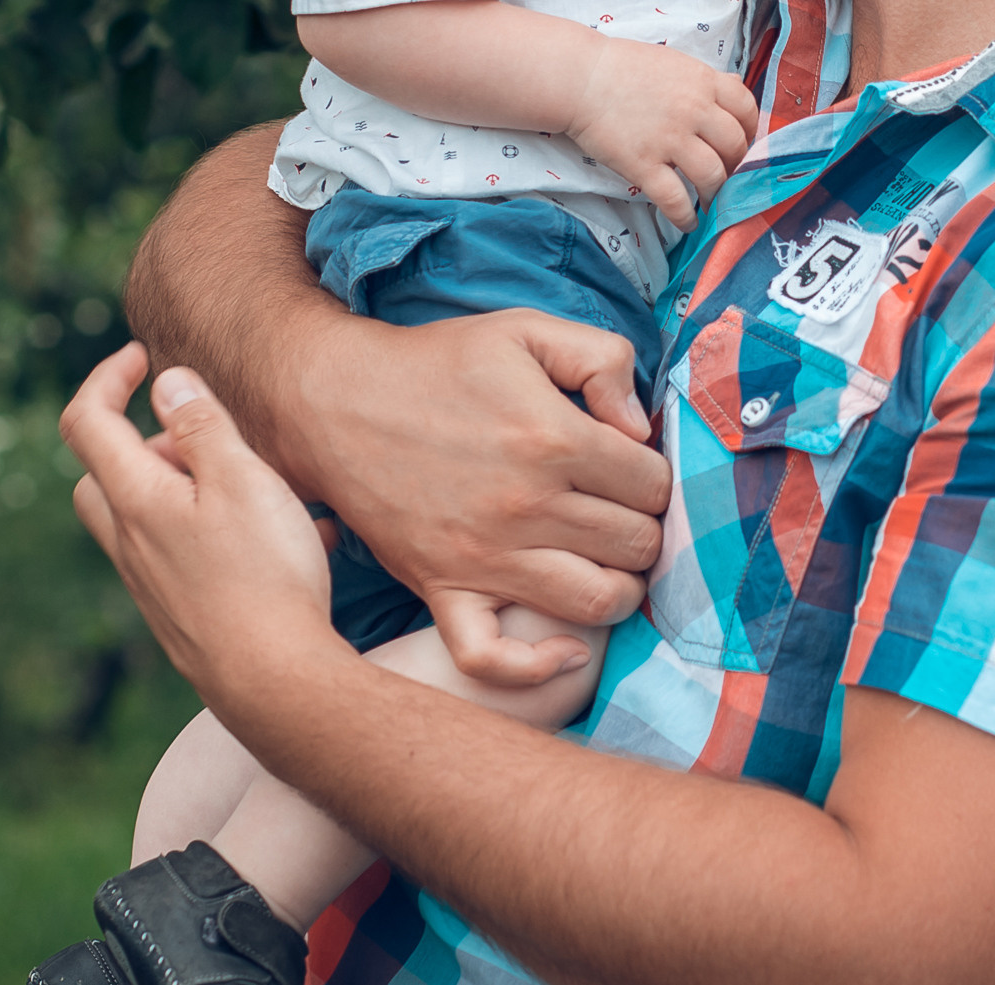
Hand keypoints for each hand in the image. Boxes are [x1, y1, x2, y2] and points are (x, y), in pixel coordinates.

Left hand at [60, 344, 346, 720]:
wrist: (275, 683)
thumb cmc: (264, 574)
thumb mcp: (241, 479)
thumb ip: (201, 425)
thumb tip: (165, 381)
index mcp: (137, 499)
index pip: (86, 422)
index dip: (107, 377)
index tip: (145, 355)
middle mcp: (130, 543)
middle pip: (103, 476)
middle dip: (143, 440)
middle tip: (204, 437)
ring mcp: (151, 585)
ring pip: (143, 517)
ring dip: (184, 486)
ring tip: (261, 486)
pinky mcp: (179, 614)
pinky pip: (182, 554)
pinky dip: (214, 530)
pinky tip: (288, 537)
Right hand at [290, 307, 672, 683]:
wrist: (339, 400)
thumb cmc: (438, 363)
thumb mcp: (526, 329)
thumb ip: (601, 359)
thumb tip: (639, 429)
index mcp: (553, 439)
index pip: (653, 485)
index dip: (655, 476)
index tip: (633, 467)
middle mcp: (526, 507)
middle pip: (635, 546)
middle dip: (643, 527)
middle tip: (623, 511)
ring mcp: (484, 557)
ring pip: (595, 604)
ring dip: (618, 587)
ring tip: (606, 560)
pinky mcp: (442, 589)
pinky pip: (494, 657)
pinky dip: (537, 666)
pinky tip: (564, 646)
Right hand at [566, 40, 758, 229]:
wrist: (580, 78)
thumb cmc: (624, 67)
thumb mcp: (674, 62)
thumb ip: (705, 78)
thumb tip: (735, 89)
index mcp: (703, 82)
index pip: (747, 109)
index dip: (751, 131)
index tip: (744, 144)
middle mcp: (694, 110)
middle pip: (735, 146)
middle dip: (737, 166)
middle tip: (729, 176)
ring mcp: (669, 139)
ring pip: (713, 176)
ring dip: (717, 195)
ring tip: (711, 203)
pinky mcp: (643, 164)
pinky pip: (676, 200)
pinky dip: (686, 216)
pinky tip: (687, 222)